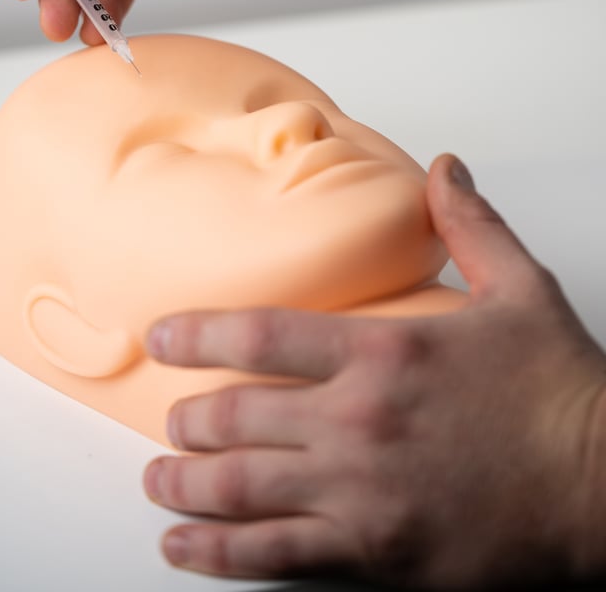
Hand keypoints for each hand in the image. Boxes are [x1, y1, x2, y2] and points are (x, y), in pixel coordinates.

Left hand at [143, 154, 605, 586]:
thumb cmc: (562, 395)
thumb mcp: (521, 290)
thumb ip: (469, 225)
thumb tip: (443, 168)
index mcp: (385, 351)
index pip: (261, 335)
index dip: (197, 334)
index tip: (161, 335)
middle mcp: (359, 420)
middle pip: (238, 415)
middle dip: (189, 418)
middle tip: (171, 418)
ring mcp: (361, 491)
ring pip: (242, 487)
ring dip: (185, 482)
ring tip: (158, 476)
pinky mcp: (374, 550)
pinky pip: (276, 554)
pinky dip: (220, 552)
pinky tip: (186, 546)